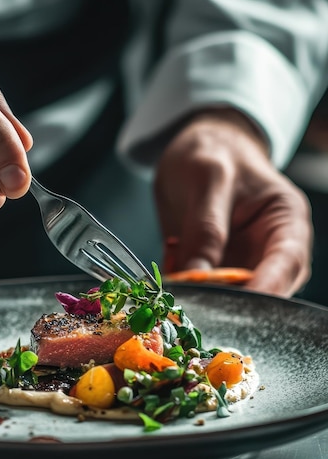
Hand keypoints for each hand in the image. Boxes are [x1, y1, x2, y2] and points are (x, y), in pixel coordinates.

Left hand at [154, 109, 312, 296]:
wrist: (198, 150)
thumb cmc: (214, 150)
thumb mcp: (209, 177)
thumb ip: (205, 226)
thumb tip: (196, 275)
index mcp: (286, 222)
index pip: (287, 264)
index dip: (265, 289)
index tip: (236, 307)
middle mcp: (271, 250)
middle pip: (263, 292)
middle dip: (227, 300)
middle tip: (192, 297)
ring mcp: (243, 263)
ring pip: (229, 298)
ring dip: (200, 292)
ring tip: (176, 260)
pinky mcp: (217, 271)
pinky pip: (202, 290)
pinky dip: (183, 283)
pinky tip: (172, 253)